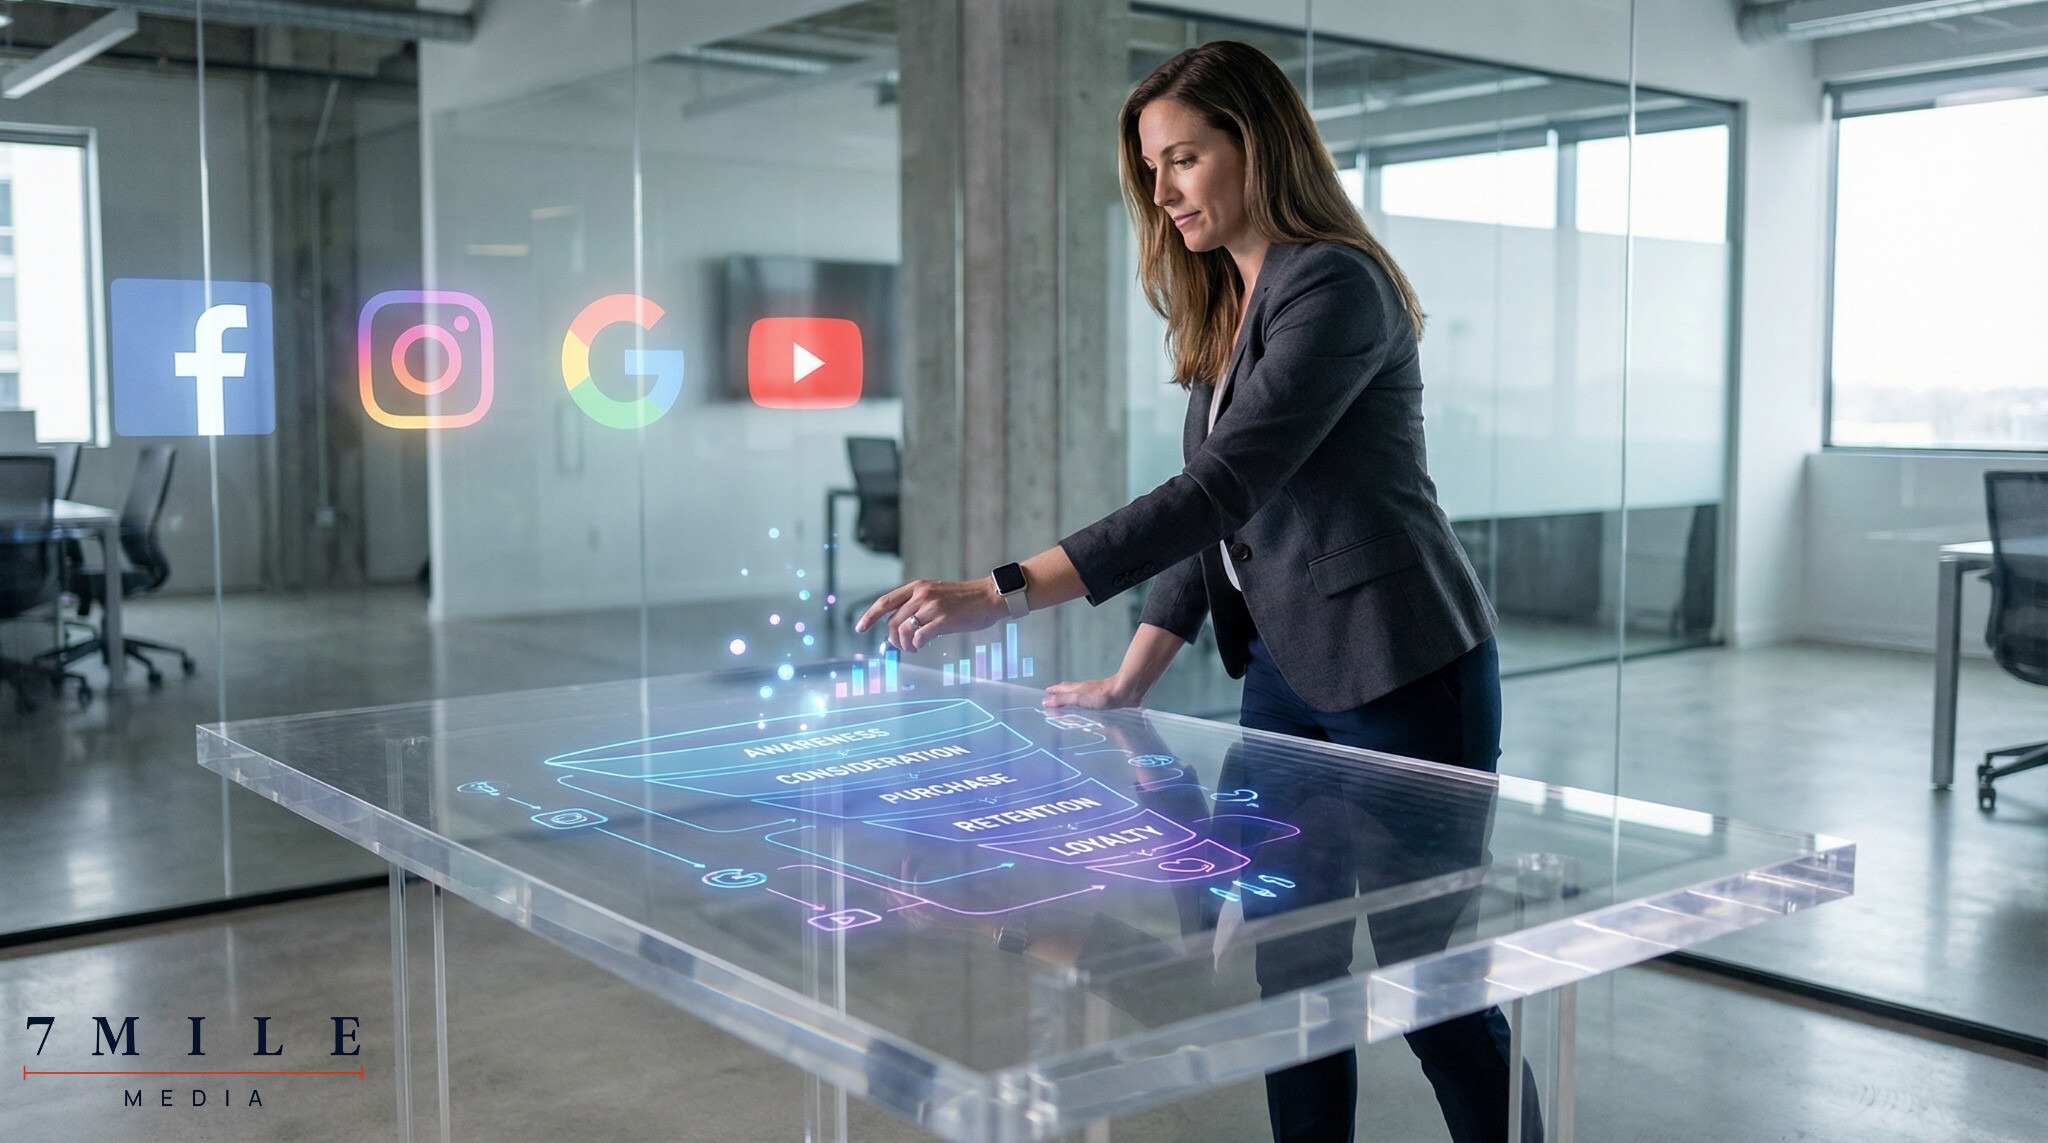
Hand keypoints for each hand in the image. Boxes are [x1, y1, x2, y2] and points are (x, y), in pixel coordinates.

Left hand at [855, 577, 1006, 651]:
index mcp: (918, 587)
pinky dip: (917, 645)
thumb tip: (901, 628)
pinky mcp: (943, 620)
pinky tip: (924, 645)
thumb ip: (918, 605)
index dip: (870, 616)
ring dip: (905, 645)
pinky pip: (919, 637)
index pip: (885, 601)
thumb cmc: (964, 599)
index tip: (860, 628)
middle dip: (893, 639)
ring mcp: (932, 607)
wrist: (989, 597)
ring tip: (914, 647)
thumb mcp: (936, 594)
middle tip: (903, 647)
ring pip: (904, 631)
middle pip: (892, 622)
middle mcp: (922, 595)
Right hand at [1042, 676, 1143, 709]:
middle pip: (1070, 689)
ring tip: (1068, 701)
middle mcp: (1085, 689)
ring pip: (1080, 694)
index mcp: (1078, 688)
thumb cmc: (1101, 696)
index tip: (1045, 692)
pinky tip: (1087, 707)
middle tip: (1053, 695)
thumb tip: (1045, 701)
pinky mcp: (1105, 699)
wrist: (1125, 692)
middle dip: (1061, 692)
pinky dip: (1084, 702)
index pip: (1062, 688)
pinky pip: (1090, 701)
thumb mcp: (1078, 698)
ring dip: (1072, 697)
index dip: (1054, 690)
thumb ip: (1063, 700)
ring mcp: (1095, 693)